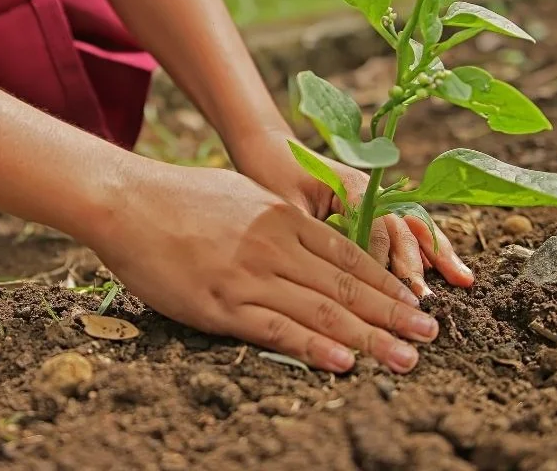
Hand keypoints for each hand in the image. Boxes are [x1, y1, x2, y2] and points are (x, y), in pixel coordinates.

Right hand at [89, 161, 439, 372]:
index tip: (415, 303)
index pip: (348, 257)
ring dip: (369, 338)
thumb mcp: (241, 194)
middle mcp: (275, 246)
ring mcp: (249, 276)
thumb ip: (278, 219)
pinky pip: (276, 330)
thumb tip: (307, 236)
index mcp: (282, 218)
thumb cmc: (179, 196)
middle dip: (393, 314)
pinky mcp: (220, 304)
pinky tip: (344, 362)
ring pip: (321, 312)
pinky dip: (314, 348)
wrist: (127, 201)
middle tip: (429, 336)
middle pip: (346, 287)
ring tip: (405, 358)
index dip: (387, 283)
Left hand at [229, 131, 473, 297]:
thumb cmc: (272, 176)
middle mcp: (372, 190)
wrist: (269, 149)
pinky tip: (451, 269)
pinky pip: (406, 228)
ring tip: (463, 280)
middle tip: (425, 299)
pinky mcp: (374, 208)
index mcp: (351, 186)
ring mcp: (377, 198)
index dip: (381, 262)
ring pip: (413, 228)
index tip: (387, 293)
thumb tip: (330, 274)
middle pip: (401, 228)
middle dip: (415, 264)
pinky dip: (427, 248)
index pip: (376, 229)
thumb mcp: (286, 207)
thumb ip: (312, 234)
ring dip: (436, 255)